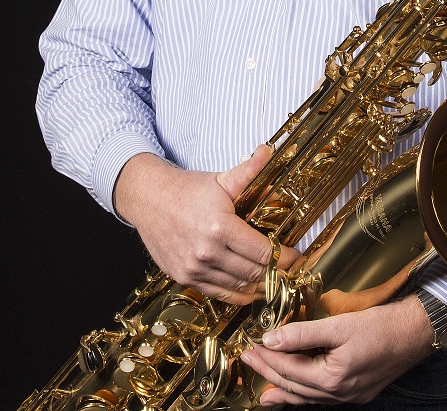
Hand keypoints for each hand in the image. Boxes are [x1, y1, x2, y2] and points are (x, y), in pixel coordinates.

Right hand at [113, 146, 298, 302]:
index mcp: (220, 227)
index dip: (285, 258)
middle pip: (253, 273)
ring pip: (238, 287)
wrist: (148, 199)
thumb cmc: (187, 189)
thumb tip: (269, 150)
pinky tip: (252, 290)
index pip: (262, 252)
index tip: (297, 257)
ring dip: (260, 288)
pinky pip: (218, 294)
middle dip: (277, 274)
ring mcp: (194, 268)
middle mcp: (207, 253)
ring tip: (277, 283)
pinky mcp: (184, 277)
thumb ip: (248, 170)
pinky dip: (238, 295)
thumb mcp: (220, 179)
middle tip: (292, 271)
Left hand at [240, 295, 434, 404]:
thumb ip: (302, 334)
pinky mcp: (356, 391)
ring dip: (283, 389)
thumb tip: (271, 339)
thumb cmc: (381, 326)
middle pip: (294, 385)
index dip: (266, 357)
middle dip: (268, 373)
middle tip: (247, 361)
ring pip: (307, 397)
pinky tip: (297, 391)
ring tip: (263, 390)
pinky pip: (321, 397)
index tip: (248, 346)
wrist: (415, 333)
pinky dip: (304, 393)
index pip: (288, 369)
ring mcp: (348, 396)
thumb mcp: (339, 325)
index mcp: (332, 379)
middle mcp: (338, 394)